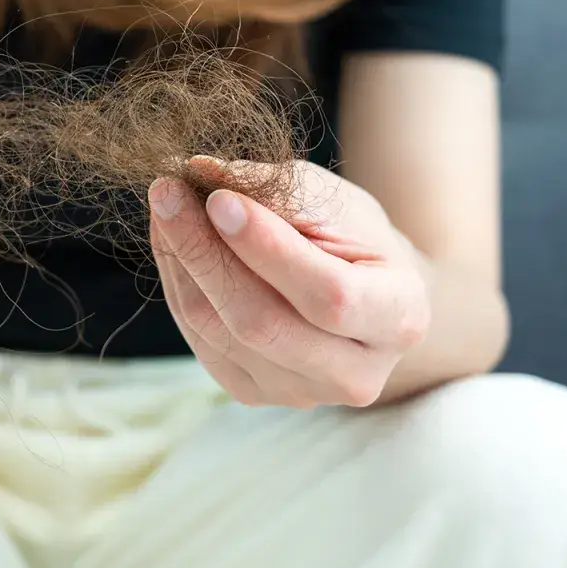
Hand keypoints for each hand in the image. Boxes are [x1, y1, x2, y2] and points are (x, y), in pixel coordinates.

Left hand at [149, 159, 431, 408]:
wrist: (363, 294)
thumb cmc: (356, 238)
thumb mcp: (336, 202)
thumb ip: (279, 191)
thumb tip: (203, 172)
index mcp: (399, 319)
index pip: (328, 295)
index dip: (268, 249)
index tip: (218, 198)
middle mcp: (355, 375)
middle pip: (262, 323)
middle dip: (205, 252)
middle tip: (168, 192)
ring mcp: (301, 394)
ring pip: (219, 332)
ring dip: (181, 262)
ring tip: (167, 206)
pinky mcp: (253, 394)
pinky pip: (199, 340)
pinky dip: (179, 284)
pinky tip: (173, 243)